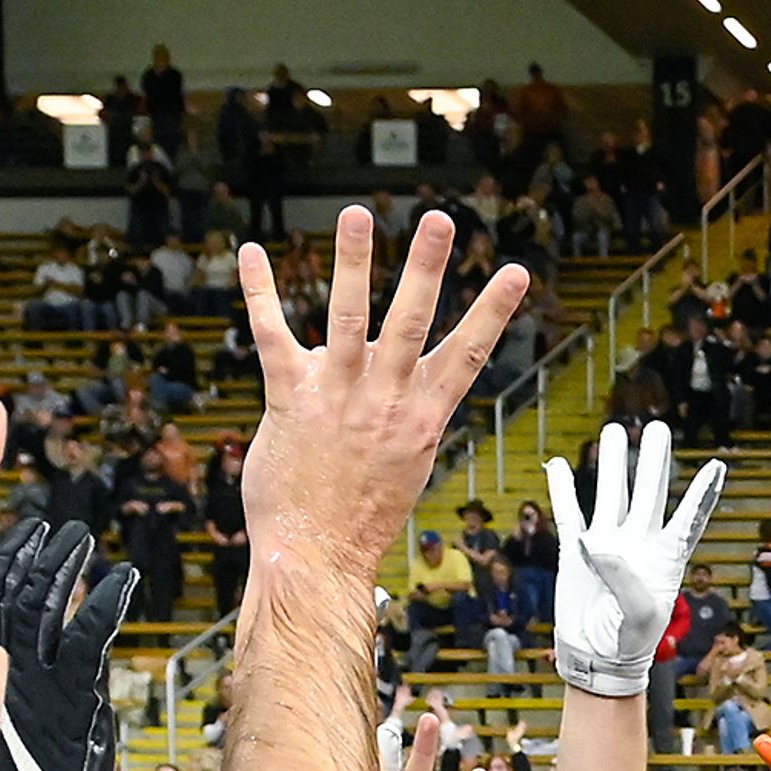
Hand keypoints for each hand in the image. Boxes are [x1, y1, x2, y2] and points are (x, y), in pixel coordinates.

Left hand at [236, 206, 531, 583]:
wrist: (318, 557)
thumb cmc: (360, 517)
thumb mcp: (402, 463)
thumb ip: (397, 409)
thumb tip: (375, 363)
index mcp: (422, 416)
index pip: (468, 353)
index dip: (494, 310)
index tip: (518, 271)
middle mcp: (385, 399)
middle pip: (411, 321)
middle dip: (427, 266)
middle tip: (440, 218)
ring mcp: (337, 396)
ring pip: (348, 316)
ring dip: (353, 261)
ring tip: (358, 214)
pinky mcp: (289, 398)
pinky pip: (273, 335)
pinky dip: (261, 292)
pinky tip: (252, 253)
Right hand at [550, 419, 727, 698]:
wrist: (597, 658)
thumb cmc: (629, 642)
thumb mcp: (639, 616)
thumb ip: (625, 581)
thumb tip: (599, 541)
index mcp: (666, 558)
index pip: (689, 519)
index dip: (703, 493)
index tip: (718, 464)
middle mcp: (640, 543)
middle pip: (649, 492)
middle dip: (654, 461)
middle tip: (657, 426)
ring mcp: (608, 543)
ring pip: (612, 494)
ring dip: (612, 464)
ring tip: (615, 430)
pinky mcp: (577, 551)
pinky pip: (570, 514)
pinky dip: (563, 489)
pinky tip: (559, 465)